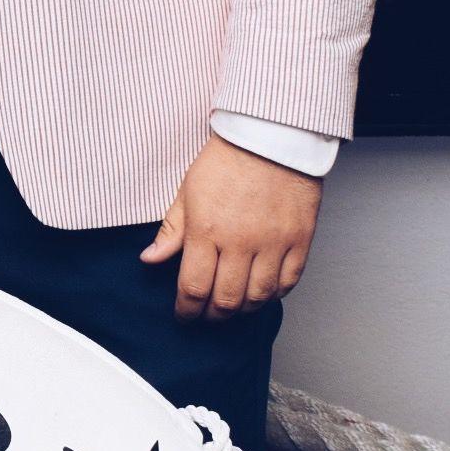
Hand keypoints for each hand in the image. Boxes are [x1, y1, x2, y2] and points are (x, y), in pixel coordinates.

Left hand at [139, 134, 322, 320]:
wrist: (271, 134)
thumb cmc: (227, 159)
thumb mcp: (188, 191)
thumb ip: (171, 231)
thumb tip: (150, 259)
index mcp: (207, 231)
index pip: (193, 288)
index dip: (187, 310)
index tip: (184, 315)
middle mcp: (241, 242)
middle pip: (226, 301)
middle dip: (213, 316)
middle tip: (208, 315)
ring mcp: (274, 242)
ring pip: (258, 297)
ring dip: (243, 309)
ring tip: (234, 306)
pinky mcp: (300, 238)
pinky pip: (289, 281)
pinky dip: (275, 294)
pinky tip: (263, 291)